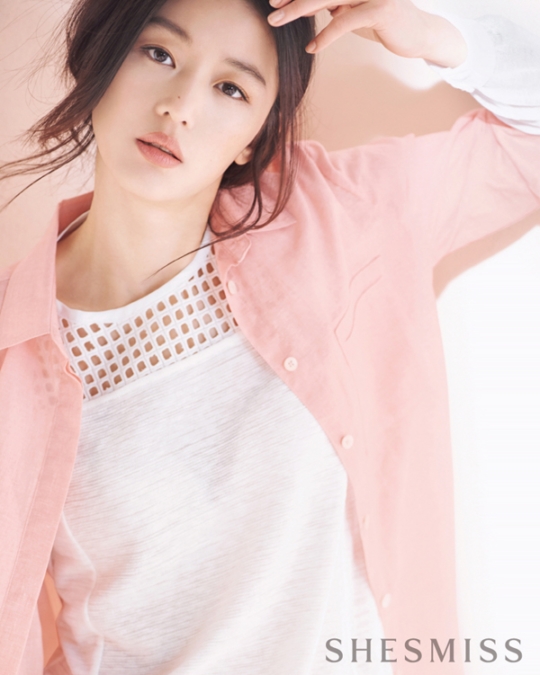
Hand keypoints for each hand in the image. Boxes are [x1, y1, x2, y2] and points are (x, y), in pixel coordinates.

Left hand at [267, 0, 467, 67]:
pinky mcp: (381, 9)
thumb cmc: (384, 23)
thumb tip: (305, 6)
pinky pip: (346, 21)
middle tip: (270, 9)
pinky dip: (327, 35)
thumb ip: (333, 6)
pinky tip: (312, 47)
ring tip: (277, 22)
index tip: (274, 0)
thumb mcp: (353, 12)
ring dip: (299, 10)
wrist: (420, 35)